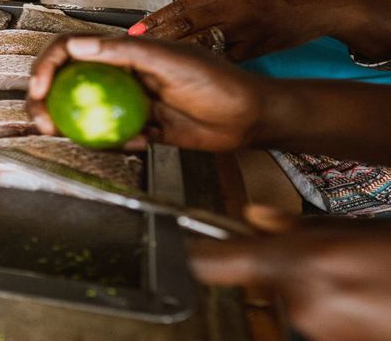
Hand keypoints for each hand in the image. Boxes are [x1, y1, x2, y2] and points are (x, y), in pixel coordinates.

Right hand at [26, 35, 269, 151]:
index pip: (71, 52)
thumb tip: (77, 46)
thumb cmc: (217, 81)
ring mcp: (128, 103)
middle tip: (42, 121)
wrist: (249, 117)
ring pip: (85, 113)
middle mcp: (120, 75)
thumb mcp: (169, 60)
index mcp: (122, 52)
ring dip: (72, 127)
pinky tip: (140, 142)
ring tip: (78, 139)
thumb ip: (123, 51)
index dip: (47, 67)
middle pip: (67, 84)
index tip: (38, 88)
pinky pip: (111, 137)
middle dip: (45, 102)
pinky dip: (115, 143)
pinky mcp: (139, 128)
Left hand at [131, 0, 339, 61]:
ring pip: (203, 47)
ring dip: (177, 54)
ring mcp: (245, 33)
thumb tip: (176, 15)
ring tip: (154, 62)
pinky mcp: (255, 51)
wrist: (318, 7)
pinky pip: (222, 59)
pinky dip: (203, 64)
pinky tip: (187, 72)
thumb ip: (209, 1)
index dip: (156, 19)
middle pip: (188, 27)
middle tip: (136, 48)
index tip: (135, 30)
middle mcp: (235, 10)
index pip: (184, 6)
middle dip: (158, 38)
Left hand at [191, 205, 390, 340]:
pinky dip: (328, 307)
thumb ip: (294, 225)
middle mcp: (300, 304)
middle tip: (318, 254)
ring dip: (309, 287)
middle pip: (262, 279)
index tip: (189, 245)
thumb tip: (254, 215)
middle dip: (281, 265)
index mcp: (299, 263)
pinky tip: (357, 294)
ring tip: (348, 273)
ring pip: (290, 301)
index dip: (197, 253)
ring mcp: (316, 332)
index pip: (213, 263)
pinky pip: (314, 320)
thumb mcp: (352, 227)